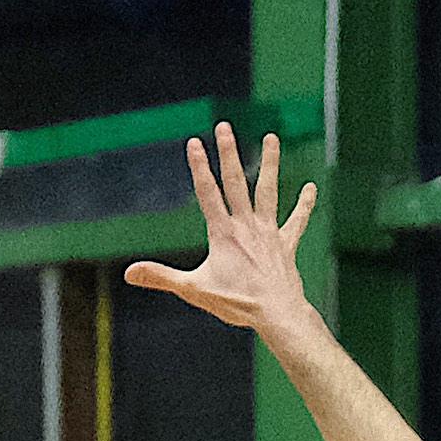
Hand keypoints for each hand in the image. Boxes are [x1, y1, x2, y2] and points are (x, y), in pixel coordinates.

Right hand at [122, 124, 318, 338]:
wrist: (276, 314)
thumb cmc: (236, 304)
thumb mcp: (194, 290)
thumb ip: (161, 277)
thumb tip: (129, 273)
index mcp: (223, 233)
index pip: (207, 193)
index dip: (199, 167)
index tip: (194, 142)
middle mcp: (246, 226)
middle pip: (236, 182)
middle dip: (228, 153)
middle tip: (224, 126)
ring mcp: (268, 233)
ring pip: (268, 191)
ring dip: (269, 163)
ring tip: (271, 137)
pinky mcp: (286, 244)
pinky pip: (296, 221)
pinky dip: (304, 205)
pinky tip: (311, 188)